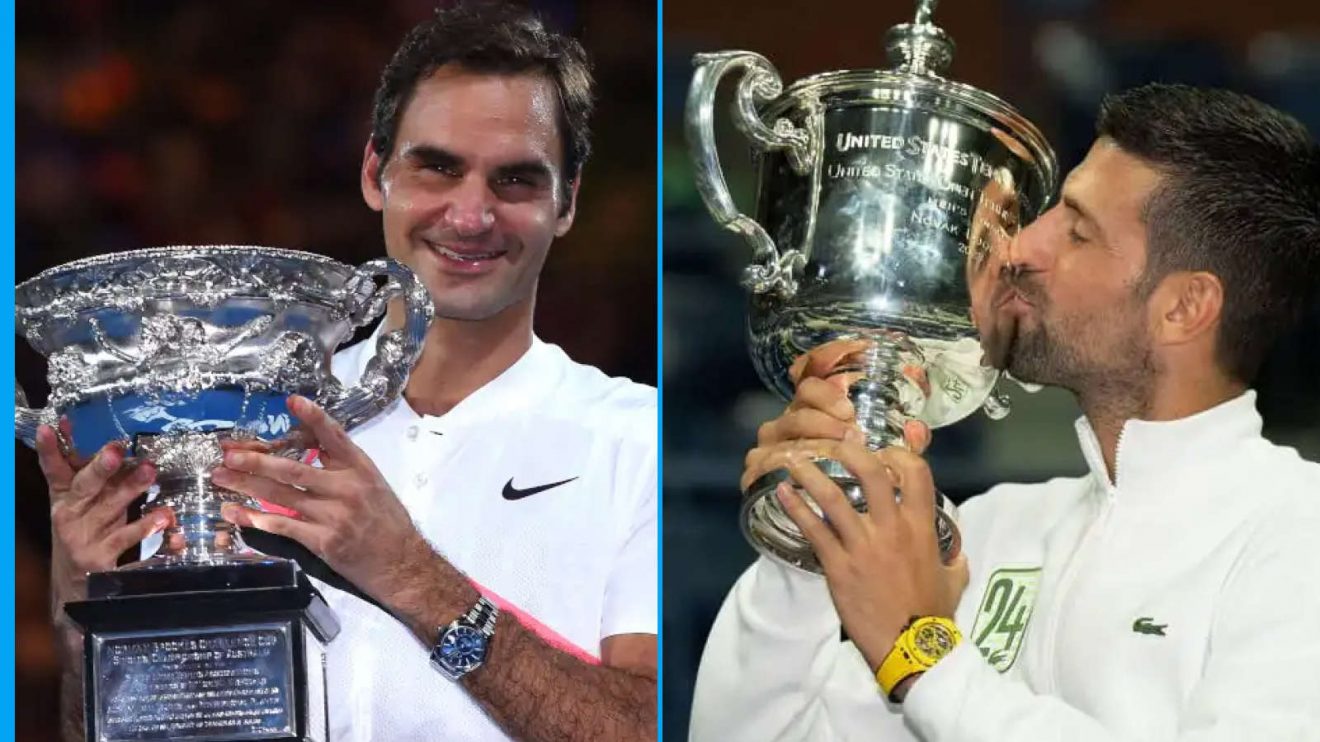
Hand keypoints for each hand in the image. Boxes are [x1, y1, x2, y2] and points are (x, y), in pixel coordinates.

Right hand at [37, 422, 163, 612]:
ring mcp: (86, 538)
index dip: (49, 449)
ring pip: (112, 510)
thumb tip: (74, 425)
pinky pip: (130, 543)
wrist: (76, 580)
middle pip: (86, 487)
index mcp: (63, 496)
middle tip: (116, 449)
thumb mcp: (80, 499)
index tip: (50, 427)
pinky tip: (167, 521)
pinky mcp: (103, 560)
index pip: (53, 469)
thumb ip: (85, 467)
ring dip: (131, 490)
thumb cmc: (84, 526)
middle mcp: (70, 515)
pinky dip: (150, 531)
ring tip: (150, 472)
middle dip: (101, 468)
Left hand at [212, 395, 432, 604]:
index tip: (291, 401)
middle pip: (293, 469)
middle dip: (255, 460)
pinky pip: (283, 526)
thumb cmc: (387, 523)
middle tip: (228, 453)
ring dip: (247, 485)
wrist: (402, 563)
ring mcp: (334, 515)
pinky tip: (238, 513)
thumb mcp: (373, 485)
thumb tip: (310, 450)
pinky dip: (257, 519)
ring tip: (222, 477)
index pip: (334, 436)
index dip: (313, 417)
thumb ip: (343, 468)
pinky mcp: (323, 541)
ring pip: (281, 496)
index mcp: (360, 469)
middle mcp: (346, 488)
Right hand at [742, 339, 930, 491]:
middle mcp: (792, 419)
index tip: (851, 408)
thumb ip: (902, 445)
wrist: (827, 525)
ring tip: (832, 454)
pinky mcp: (756, 470)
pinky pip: (761, 461)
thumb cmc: (857, 487)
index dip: (829, 388)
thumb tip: (919, 430)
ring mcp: (771, 443)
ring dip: (808, 439)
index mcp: (819, 408)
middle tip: (850, 433)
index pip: (814, 377)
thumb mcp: (885, 462)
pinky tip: (795, 472)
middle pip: (800, 401)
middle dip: (825, 414)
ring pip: (782, 429)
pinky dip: (776, 464)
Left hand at [775, 440, 968, 674]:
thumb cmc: (933, 612)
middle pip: (871, 473)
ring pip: (833, 497)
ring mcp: (862, 546)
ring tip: (794, 460)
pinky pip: (813, 529)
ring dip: (810, 474)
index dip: (898, 453)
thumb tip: (953, 546)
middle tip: (832, 444)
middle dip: (849, 452)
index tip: (882, 451)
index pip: (915, 472)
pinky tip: (782, 494)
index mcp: (922, 526)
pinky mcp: (838, 566)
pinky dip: (795, 508)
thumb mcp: (955, 576)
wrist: (911, 647)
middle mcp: (892, 528)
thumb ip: (952, 553)